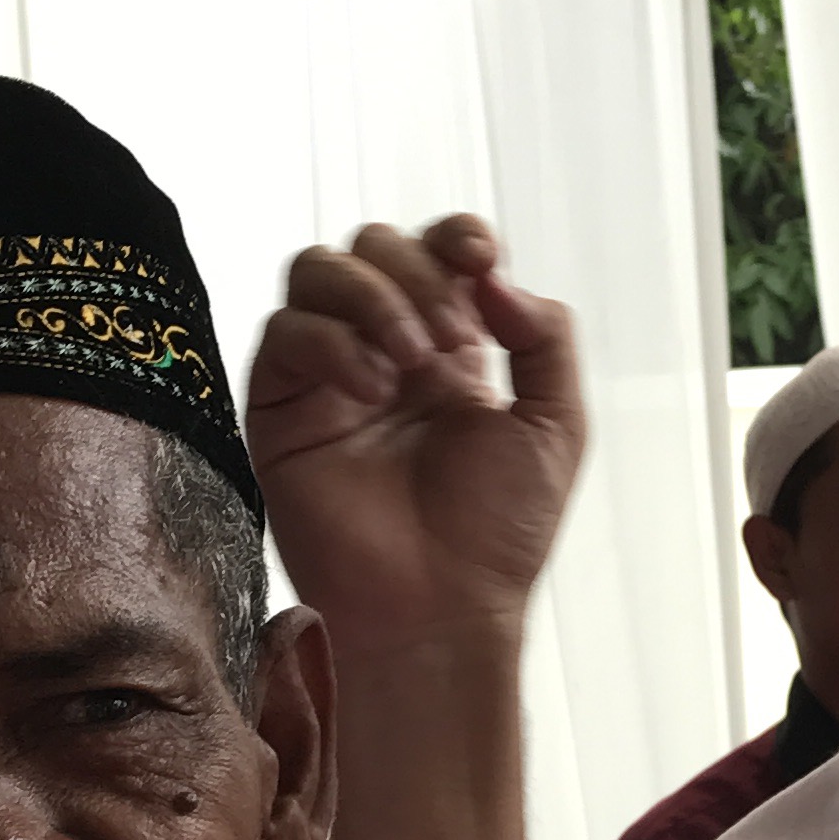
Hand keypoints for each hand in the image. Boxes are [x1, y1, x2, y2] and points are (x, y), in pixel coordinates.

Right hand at [247, 217, 583, 658]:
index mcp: (450, 348)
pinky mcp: (282, 408)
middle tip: (452, 343)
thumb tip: (492, 275)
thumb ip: (545, 336)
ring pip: (319, 271)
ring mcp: (329, 375)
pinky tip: (371, 390)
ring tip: (409, 362)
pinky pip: (285, 332)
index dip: (454, 235)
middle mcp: (385, 350)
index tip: (479, 258)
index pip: (437, 250)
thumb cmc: (496, 534)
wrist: (440, 604)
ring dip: (371, 297)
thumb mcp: (556, 424)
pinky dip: (330, 343)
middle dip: (417, 276)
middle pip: (374, 246)